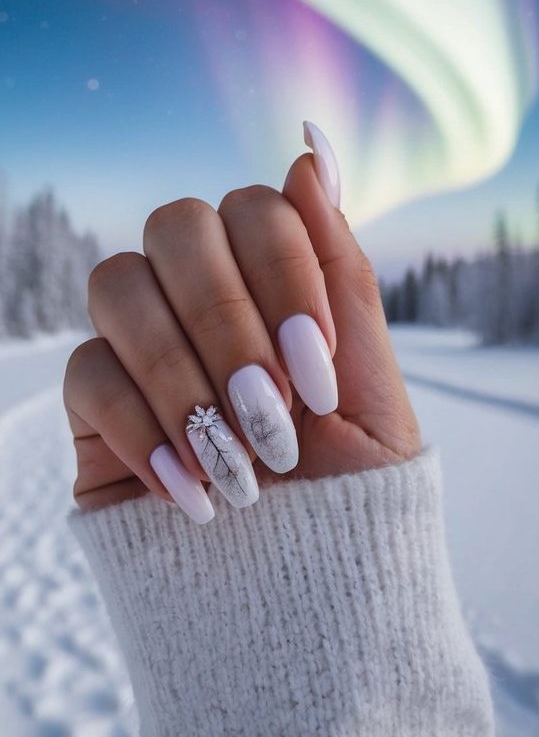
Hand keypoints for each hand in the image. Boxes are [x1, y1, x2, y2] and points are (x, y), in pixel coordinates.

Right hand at [64, 123, 419, 520]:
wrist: (300, 588)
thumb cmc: (347, 487)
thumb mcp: (368, 384)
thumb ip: (340, 269)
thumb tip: (309, 147)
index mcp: (269, 282)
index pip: (253, 208)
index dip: (285, 276)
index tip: (318, 371)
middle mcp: (199, 297)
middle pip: (175, 227)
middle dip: (229, 324)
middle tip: (274, 419)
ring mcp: (140, 343)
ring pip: (117, 285)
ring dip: (184, 378)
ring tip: (241, 466)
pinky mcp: (97, 403)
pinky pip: (87, 373)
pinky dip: (146, 431)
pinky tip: (195, 493)